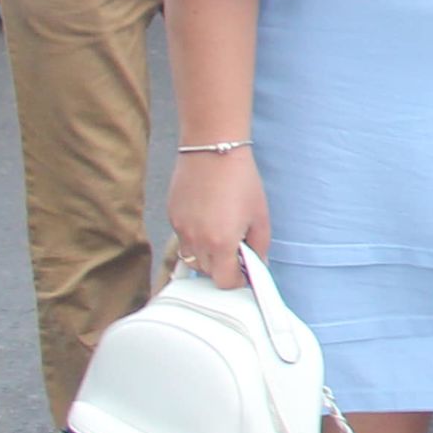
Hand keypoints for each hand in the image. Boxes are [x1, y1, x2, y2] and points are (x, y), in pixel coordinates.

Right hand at [167, 150, 268, 288]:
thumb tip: (257, 264)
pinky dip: (195, 239)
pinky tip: (208, 220)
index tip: (244, 272)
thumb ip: (260, 246)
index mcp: (221, 243)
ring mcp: (181, 230)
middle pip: (207, 272)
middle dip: (223, 267)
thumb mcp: (260, 215)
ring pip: (192, 259)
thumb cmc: (241, 180)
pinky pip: (183, 239)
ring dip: (207, 256)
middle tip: (236, 251)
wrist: (213, 150)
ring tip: (221, 237)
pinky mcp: (172, 217)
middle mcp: (197, 241)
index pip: (224, 282)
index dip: (236, 281)